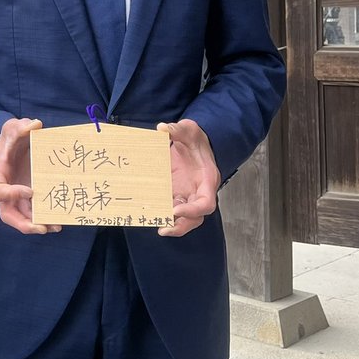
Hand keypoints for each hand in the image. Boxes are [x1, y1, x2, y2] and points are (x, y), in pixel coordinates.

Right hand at [0, 118, 60, 235]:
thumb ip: (19, 126)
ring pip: (23, 218)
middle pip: (7, 215)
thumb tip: (36, 125)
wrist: (18, 143)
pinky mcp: (30, 198)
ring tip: (56, 226)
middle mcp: (6, 190)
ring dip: (38, 225)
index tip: (30, 190)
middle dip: (23, 224)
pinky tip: (60, 221)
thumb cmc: (12, 137)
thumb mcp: (12, 128)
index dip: (11, 195)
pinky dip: (46, 219)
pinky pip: (35, 213)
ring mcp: (18, 197)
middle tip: (41, 227)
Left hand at [155, 119, 219, 236]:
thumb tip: (162, 128)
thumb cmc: (195, 139)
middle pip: (196, 217)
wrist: (193, 142)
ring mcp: (188, 194)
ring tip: (156, 226)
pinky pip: (172, 208)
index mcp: (207, 179)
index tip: (176, 210)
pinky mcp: (177, 194)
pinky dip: (163, 213)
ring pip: (185, 218)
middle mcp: (199, 191)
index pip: (206, 202)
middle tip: (163, 229)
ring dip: (172, 225)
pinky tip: (150, 214)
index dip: (193, 210)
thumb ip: (177, 129)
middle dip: (181, 226)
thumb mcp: (188, 129)